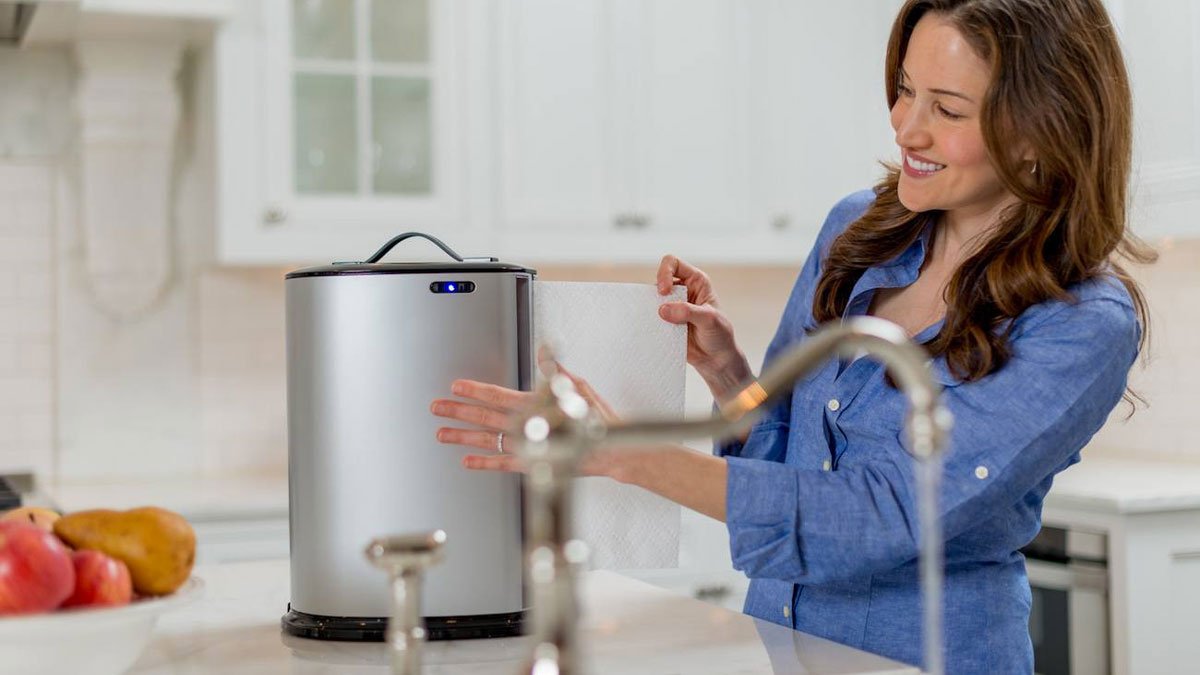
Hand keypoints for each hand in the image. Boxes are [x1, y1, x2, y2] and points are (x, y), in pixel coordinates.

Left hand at [431, 362, 621, 474]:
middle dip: (458, 411)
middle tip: (437, 407)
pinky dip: (483, 462)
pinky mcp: (531, 464)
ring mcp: (526, 447)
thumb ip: (556, 370)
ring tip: (442, 434)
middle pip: (484, 417)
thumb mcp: (578, 387)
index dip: (474, 390)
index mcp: (536, 405)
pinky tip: (467, 460)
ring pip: (487, 440)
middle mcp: (527, 426)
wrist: (609, 452)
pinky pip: (501, 464)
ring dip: (462, 437)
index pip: (498, 395)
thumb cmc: (596, 420)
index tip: (456, 386)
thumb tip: (545, 350)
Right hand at [656, 255, 752, 398]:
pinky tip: (652, 331)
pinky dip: (648, 322)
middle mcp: (682, 291)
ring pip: (652, 300)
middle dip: (655, 294)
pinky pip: (650, 318)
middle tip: (659, 312)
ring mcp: (672, 307)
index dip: (664, 272)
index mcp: (695, 281)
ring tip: (656, 322)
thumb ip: (688, 312)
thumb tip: (662, 309)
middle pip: (658, 281)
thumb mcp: (709, 320)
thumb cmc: (720, 336)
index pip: (673, 263)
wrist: (716, 360)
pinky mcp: (665, 322)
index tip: (665, 291)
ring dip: (650, 309)